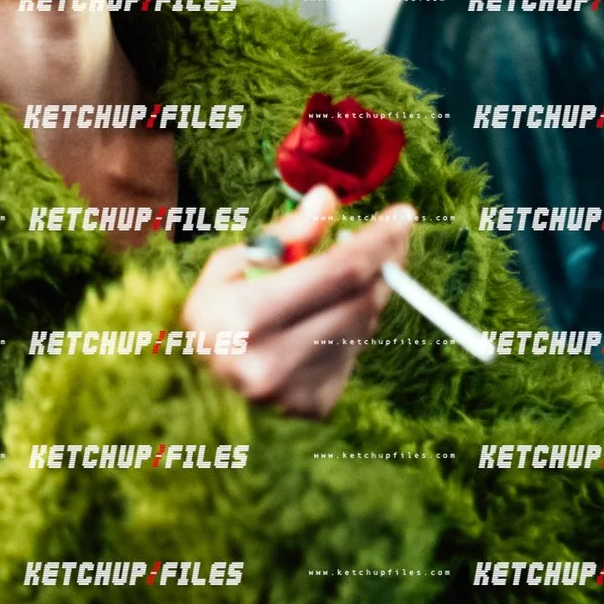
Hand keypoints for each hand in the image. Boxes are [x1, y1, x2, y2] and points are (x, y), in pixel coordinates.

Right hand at [182, 186, 415, 419]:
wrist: (199, 388)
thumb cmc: (217, 315)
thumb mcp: (231, 265)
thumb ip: (284, 234)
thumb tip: (327, 199)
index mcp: (244, 317)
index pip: (337, 272)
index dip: (377, 241)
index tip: (403, 216)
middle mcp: (272, 360)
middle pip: (360, 299)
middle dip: (383, 263)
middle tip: (392, 237)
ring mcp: (295, 389)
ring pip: (363, 324)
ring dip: (365, 294)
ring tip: (338, 283)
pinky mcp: (314, 405)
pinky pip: (355, 352)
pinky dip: (351, 328)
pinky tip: (325, 321)